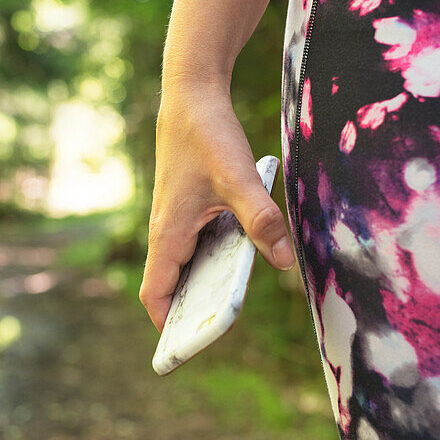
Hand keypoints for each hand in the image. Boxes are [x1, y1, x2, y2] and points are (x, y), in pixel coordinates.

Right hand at [139, 82, 295, 333]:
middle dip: (188, 311)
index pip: (155, 292)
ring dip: (201, 285)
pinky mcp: (188, 207)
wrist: (192, 94)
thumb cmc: (207, 135)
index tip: (182, 344)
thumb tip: (285, 262)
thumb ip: (262, 219)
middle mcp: (167, 230)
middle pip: (170, 285)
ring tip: (226, 306)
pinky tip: (237, 261)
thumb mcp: (239, 179)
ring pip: (184, 265)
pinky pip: (195, 245)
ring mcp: (176, 219)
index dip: (165, 323)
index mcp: (168, 232)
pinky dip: (210, 260)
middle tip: (212, 334)